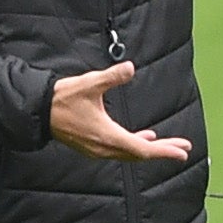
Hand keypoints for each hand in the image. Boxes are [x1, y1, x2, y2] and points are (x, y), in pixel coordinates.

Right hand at [49, 62, 191, 161]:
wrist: (37, 111)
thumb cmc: (63, 98)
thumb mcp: (90, 83)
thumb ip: (112, 77)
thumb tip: (130, 68)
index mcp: (108, 136)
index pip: (142, 149)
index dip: (165, 151)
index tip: (182, 152)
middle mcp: (104, 148)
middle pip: (140, 154)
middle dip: (163, 151)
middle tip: (184, 149)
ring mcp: (98, 150)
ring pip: (131, 153)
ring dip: (150, 149)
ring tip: (169, 145)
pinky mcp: (92, 146)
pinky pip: (120, 150)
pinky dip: (135, 145)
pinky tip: (145, 136)